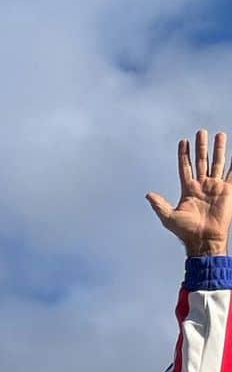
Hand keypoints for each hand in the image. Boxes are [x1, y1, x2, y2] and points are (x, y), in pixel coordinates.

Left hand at [147, 129, 231, 256]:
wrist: (204, 240)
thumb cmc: (185, 231)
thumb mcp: (169, 217)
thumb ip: (159, 204)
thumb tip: (148, 194)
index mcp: (188, 190)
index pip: (185, 168)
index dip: (184, 155)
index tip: (183, 141)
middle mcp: (202, 186)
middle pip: (201, 161)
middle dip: (201, 147)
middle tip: (201, 131)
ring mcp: (215, 187)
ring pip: (217, 163)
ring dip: (218, 149)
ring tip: (219, 134)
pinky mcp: (227, 191)